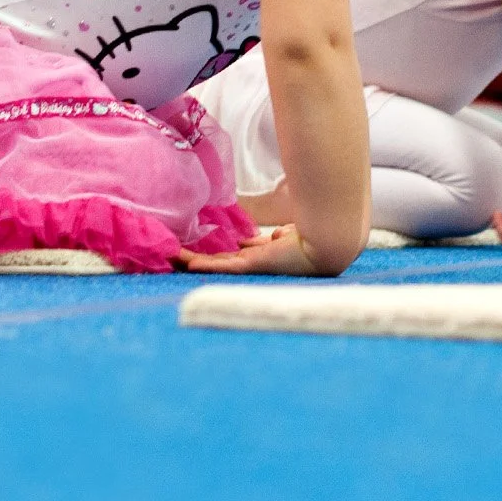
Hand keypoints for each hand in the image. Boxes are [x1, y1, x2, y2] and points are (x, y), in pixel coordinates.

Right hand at [176, 224, 330, 275]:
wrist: (327, 244)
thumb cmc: (315, 237)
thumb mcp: (292, 234)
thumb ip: (282, 235)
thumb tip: (272, 236)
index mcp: (268, 255)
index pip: (242, 255)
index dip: (227, 253)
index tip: (211, 251)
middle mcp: (258, 263)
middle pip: (224, 263)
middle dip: (203, 261)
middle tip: (180, 258)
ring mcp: (253, 265)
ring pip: (218, 266)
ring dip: (196, 263)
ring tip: (174, 260)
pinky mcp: (252, 265)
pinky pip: (223, 266)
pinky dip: (204, 265)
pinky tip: (186, 264)